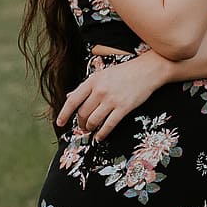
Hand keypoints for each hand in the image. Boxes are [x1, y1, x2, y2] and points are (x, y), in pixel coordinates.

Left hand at [56, 50, 170, 139]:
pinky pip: (108, 125)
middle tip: (82, 127)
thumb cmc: (124, 72)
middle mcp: (100, 90)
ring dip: (90, 129)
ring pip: (93, 120)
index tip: (59, 123)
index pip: (73, 100)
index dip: (64, 113)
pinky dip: (101, 134)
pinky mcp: (123, 107)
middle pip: (82, 113)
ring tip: (91, 130)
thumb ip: (85, 87)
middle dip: (80, 123)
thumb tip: (69, 97)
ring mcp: (112, 99)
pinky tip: (99, 136)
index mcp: (93, 81)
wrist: (147, 70)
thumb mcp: (102, 75)